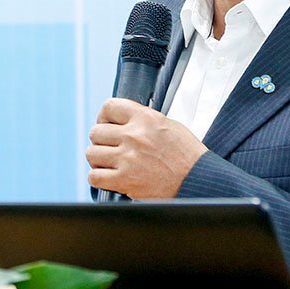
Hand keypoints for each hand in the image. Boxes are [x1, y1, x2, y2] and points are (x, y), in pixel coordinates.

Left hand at [86, 97, 207, 198]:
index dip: (104, 116)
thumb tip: (123, 120)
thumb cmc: (187, 155)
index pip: (109, 107)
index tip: (106, 124)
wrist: (198, 181)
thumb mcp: (169, 125)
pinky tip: (109, 177)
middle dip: (101, 140)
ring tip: (108, 162)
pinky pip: (94, 177)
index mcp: (145, 118)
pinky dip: (98, 178)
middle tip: (109, 147)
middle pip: (96, 132)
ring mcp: (127, 158)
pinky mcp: (125, 180)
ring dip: (98, 159)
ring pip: (91, 153)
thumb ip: (144, 120)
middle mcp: (134, 136)